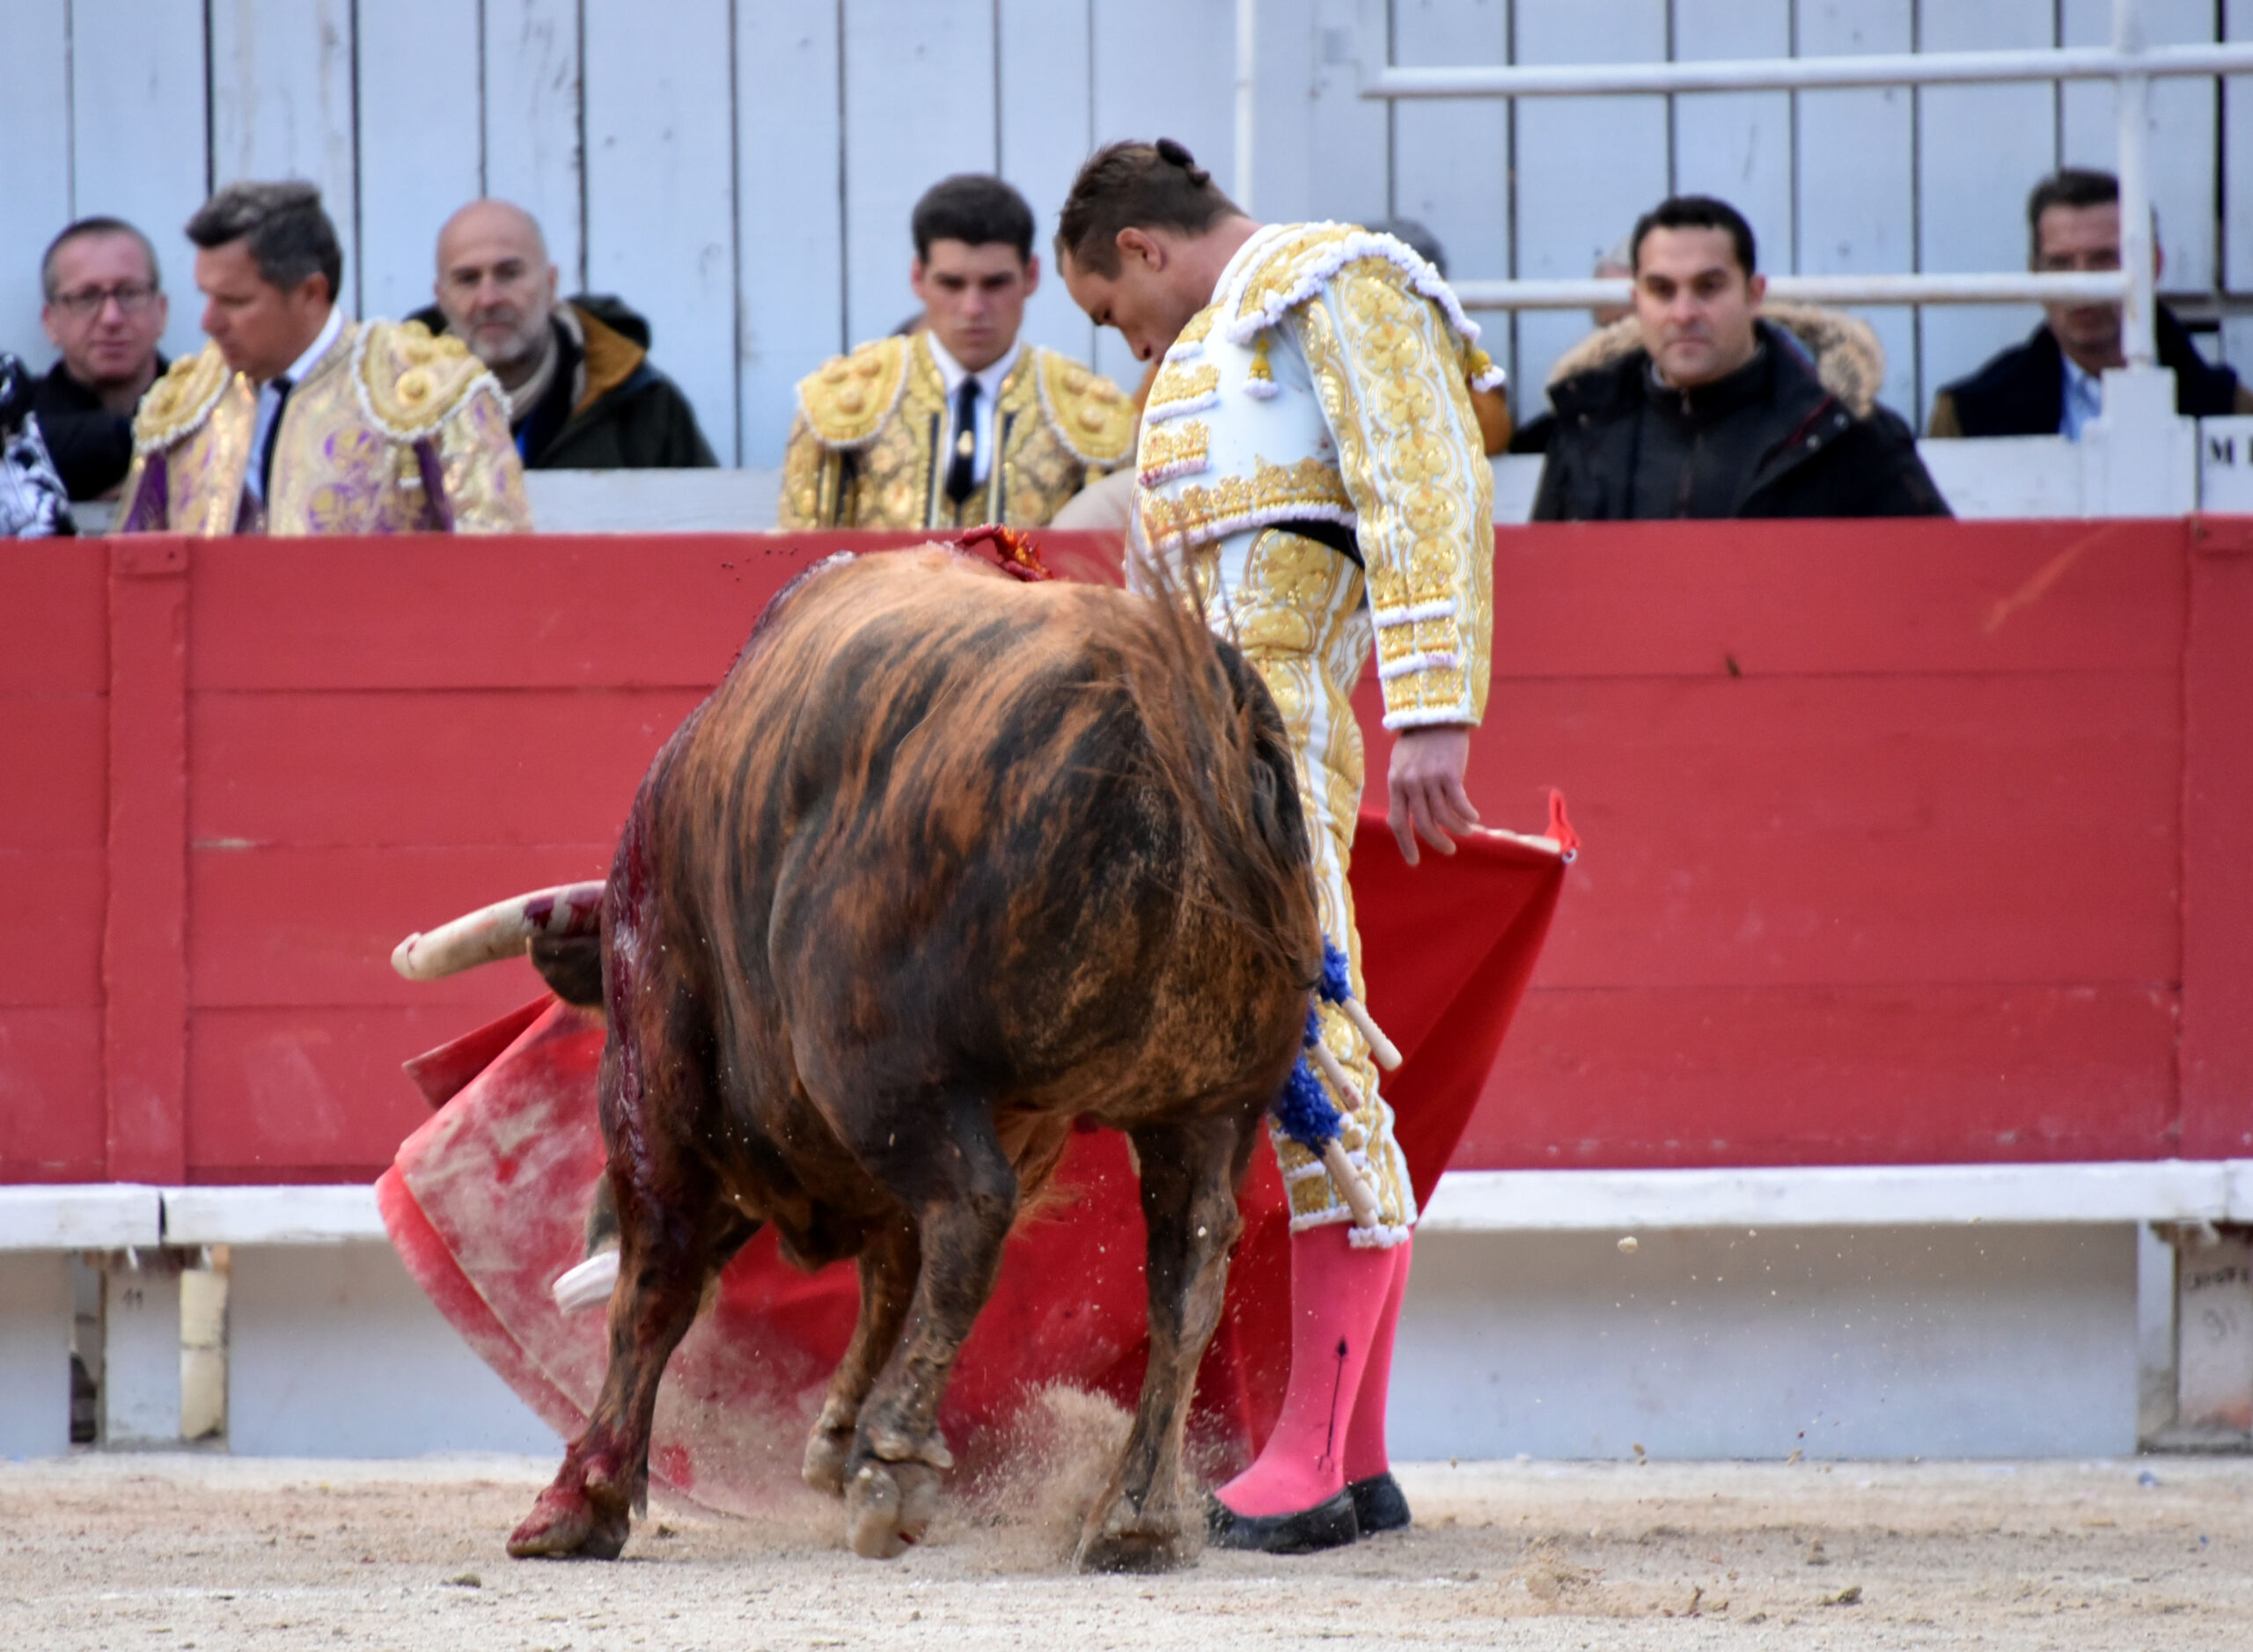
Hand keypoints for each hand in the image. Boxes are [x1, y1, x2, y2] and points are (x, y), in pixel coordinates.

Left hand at [1387, 725, 1478, 865]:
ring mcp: (1430, 779)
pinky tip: (1473, 818)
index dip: (1406, 845)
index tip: (1414, 862)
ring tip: (1467, 832)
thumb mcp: (1401, 764)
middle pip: (1423, 824)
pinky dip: (1467, 815)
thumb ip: (1404, 788)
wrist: (1436, 715)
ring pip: (1443, 817)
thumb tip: (1406, 816)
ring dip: (1457, 829)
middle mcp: (1410, 784)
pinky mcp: (1450, 773)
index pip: (1397, 822)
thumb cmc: (1419, 741)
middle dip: (1437, 842)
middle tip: (1449, 851)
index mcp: (1395, 784)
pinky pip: (1459, 803)